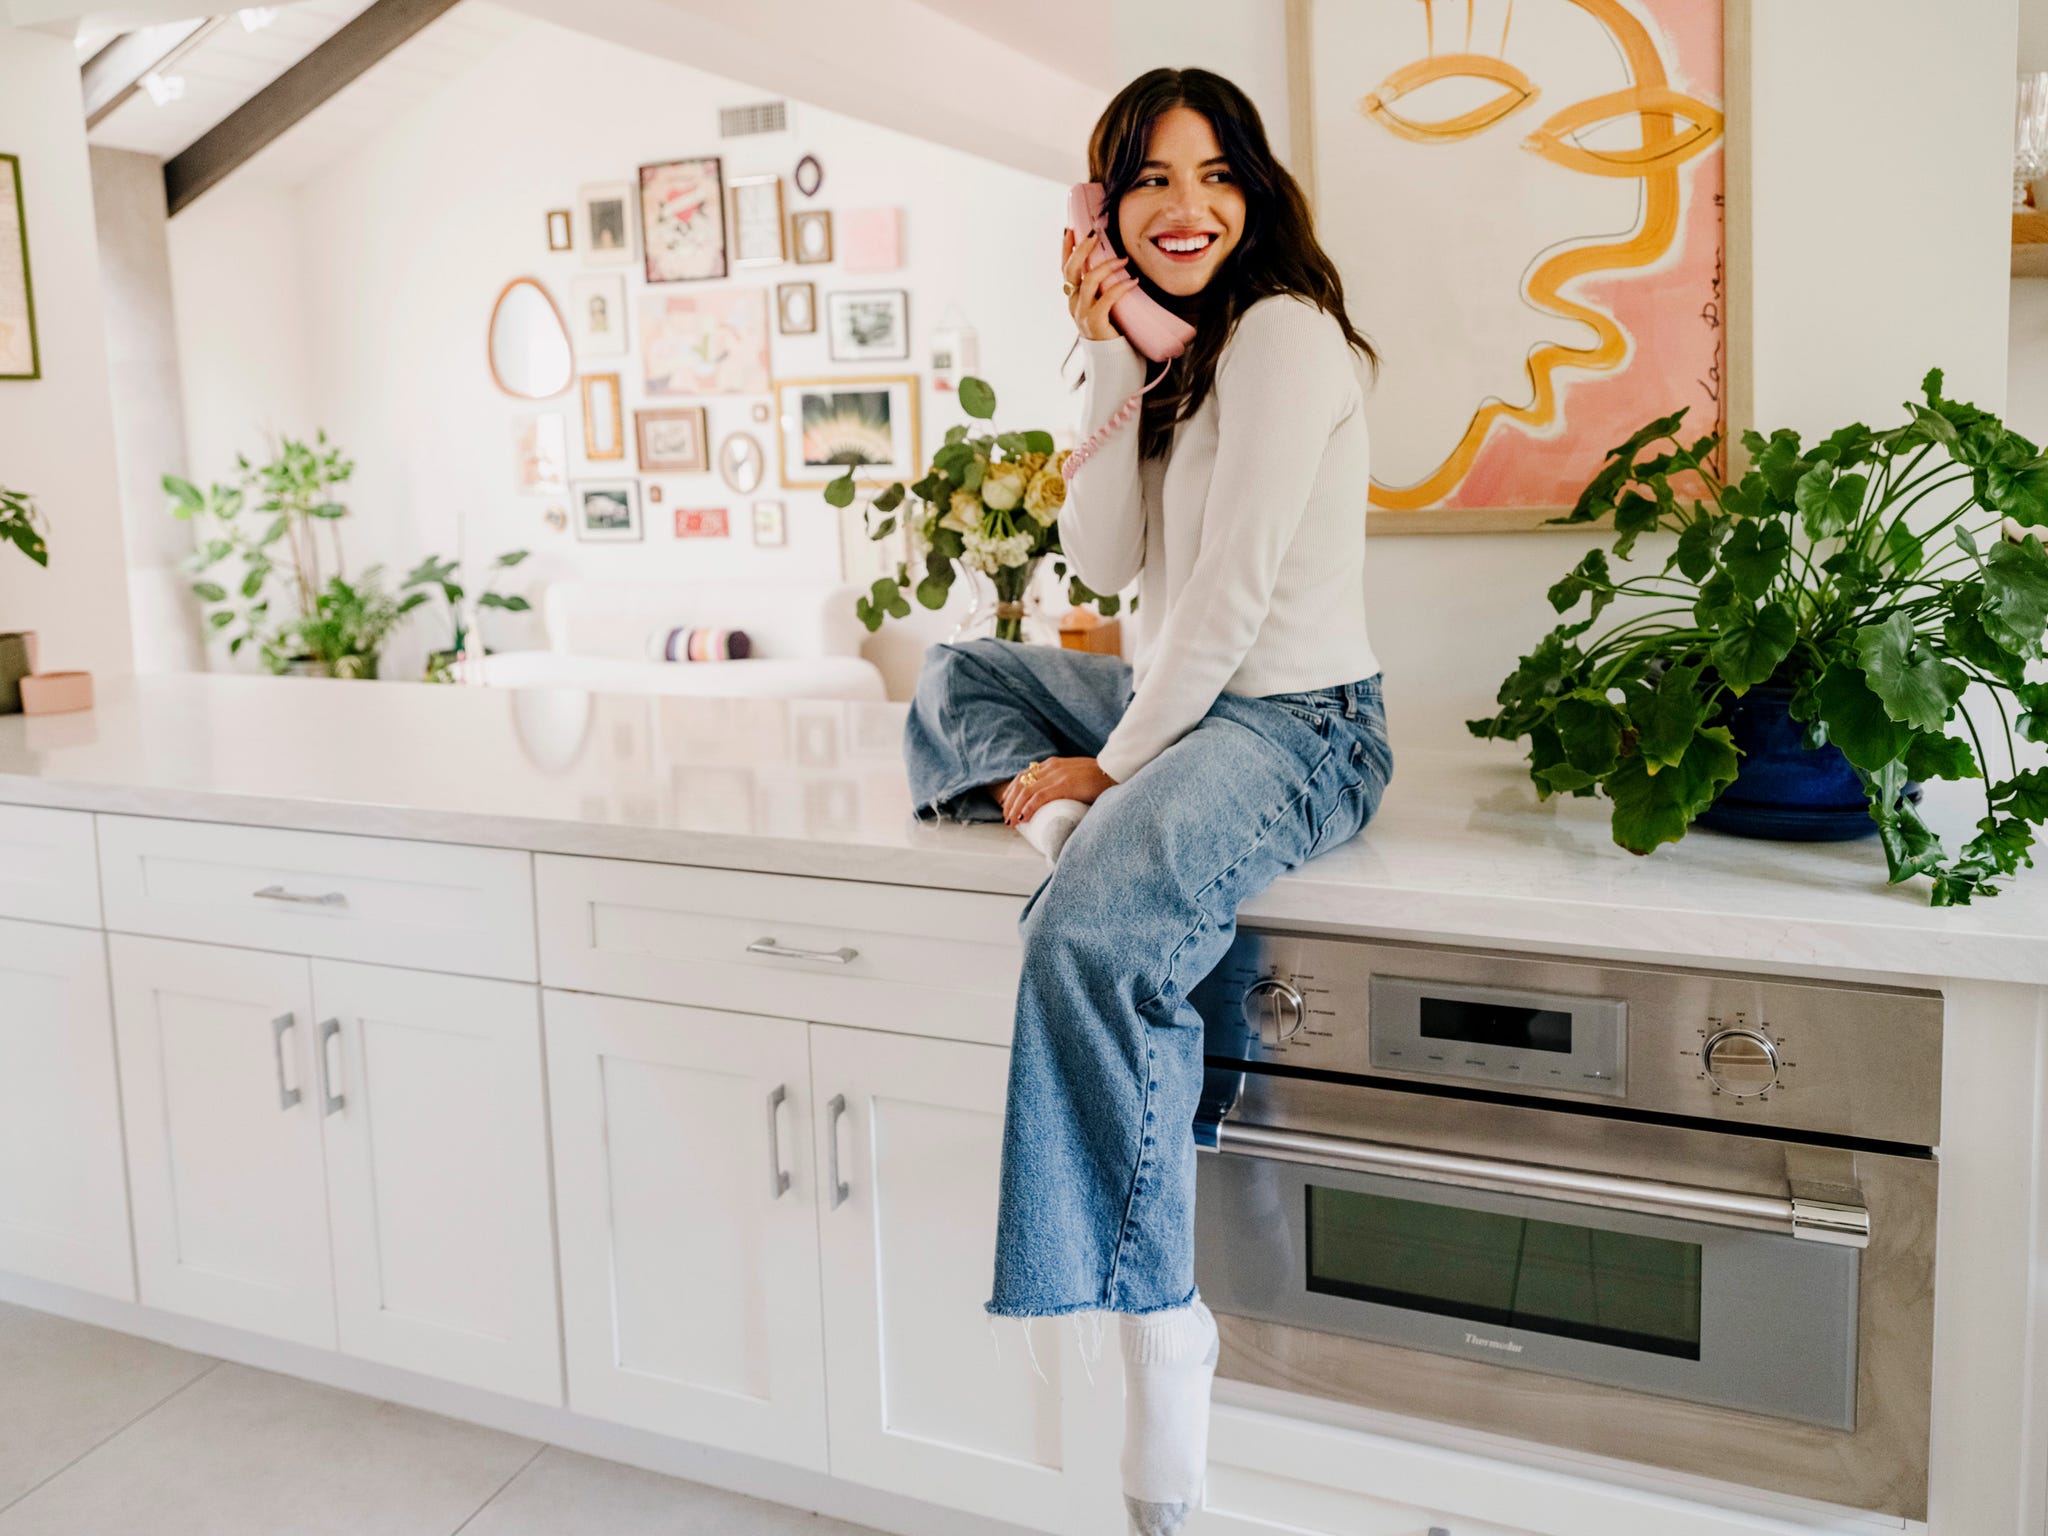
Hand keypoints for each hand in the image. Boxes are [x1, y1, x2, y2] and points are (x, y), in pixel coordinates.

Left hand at [1002, 756, 1119, 824]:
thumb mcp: (1076, 776)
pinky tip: (1023, 818)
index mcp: (1053, 764)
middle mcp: (1051, 766)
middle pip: (1020, 783)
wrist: (1117, 772)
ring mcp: (1057, 775)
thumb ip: (1064, 783)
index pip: (1024, 775)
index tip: (1007, 804)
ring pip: (1025, 791)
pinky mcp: (1063, 785)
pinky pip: (1038, 798)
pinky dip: (1027, 808)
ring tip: (1011, 822)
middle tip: (1007, 818)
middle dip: (1010, 802)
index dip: (1012, 791)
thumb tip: (1057, 799)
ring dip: (1015, 808)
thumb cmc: (1101, 779)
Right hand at [1062, 226, 1140, 342]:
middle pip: (1071, 270)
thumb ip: (1101, 289)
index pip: (1065, 269)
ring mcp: (1082, 314)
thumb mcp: (1102, 306)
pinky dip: (1121, 286)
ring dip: (1107, 266)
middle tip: (1095, 234)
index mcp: (1073, 298)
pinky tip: (1133, 280)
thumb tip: (1112, 264)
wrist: (1111, 363)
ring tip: (1124, 259)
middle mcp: (1074, 304)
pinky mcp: (1095, 323)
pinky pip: (1107, 298)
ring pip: (1089, 280)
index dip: (1066, 249)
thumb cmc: (1111, 332)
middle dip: (1081, 248)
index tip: (1070, 228)